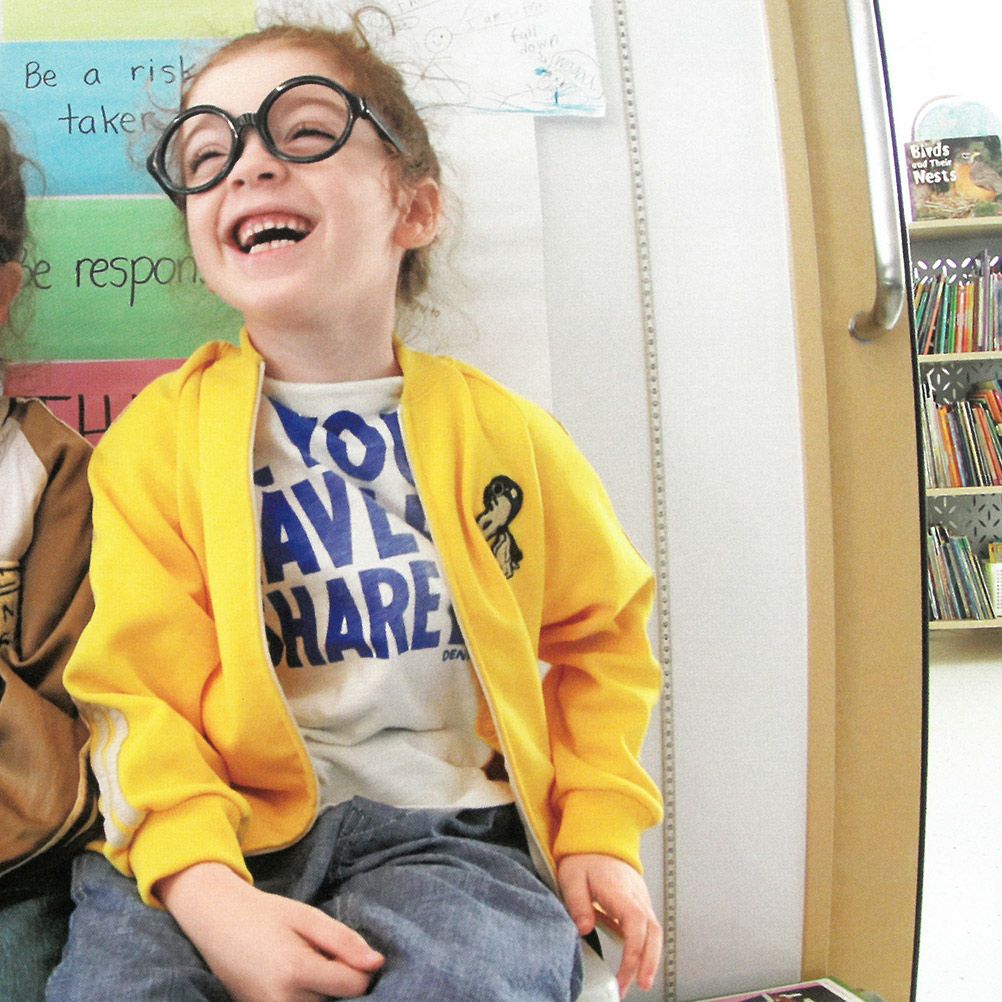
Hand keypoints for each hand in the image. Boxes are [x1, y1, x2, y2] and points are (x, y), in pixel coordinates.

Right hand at [157, 862, 383, 1001]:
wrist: (216, 922)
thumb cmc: (266, 914)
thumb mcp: (308, 918)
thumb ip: (344, 941)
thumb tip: (377, 964)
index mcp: (296, 970)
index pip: (354, 987)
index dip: (360, 970)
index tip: (348, 954)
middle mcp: (281, 1001)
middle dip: (340, 984)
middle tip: (323, 958)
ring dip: (323, 994)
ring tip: (308, 967)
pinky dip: (305, 999)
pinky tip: (297, 982)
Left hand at [557, 853, 661, 997]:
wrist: (598, 838)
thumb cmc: (585, 858)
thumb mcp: (572, 877)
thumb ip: (578, 902)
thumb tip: (584, 929)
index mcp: (620, 890)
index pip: (635, 924)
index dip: (634, 952)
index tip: (625, 974)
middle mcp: (637, 896)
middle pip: (653, 933)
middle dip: (649, 963)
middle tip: (639, 987)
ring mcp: (641, 899)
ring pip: (655, 932)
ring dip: (650, 959)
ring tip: (638, 982)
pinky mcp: (640, 902)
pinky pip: (649, 928)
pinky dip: (647, 948)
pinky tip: (636, 963)